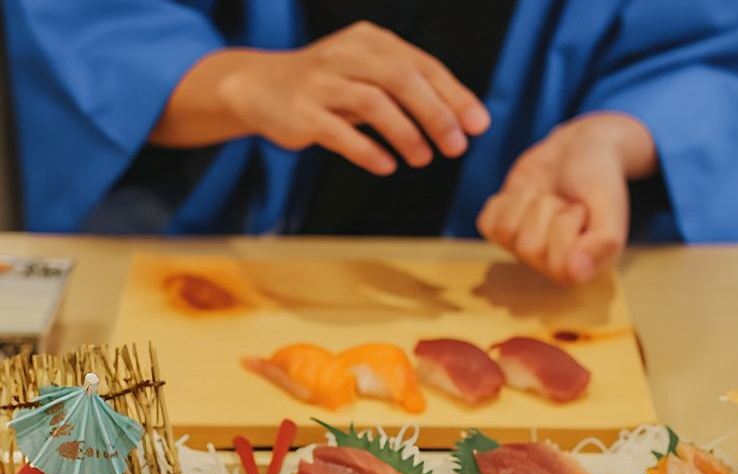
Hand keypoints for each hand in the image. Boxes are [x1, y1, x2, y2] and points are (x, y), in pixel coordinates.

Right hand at [152, 22, 490, 174]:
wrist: (259, 86)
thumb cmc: (328, 86)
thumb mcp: (367, 75)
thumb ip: (406, 89)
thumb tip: (460, 120)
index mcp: (371, 42)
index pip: (423, 65)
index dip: (454, 95)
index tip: (478, 125)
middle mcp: (348, 55)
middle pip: (403, 80)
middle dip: (436, 114)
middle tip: (457, 146)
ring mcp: (323, 83)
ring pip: (375, 103)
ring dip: (406, 134)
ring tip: (423, 158)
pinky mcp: (303, 112)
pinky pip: (340, 132)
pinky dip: (368, 150)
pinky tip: (386, 166)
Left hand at [477, 113, 656, 284]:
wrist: (579, 147)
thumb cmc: (598, 180)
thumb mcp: (611, 208)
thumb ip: (603, 243)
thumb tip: (576, 274)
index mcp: (581, 268)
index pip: (558, 264)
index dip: (568, 225)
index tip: (582, 210)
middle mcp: (549, 266)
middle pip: (529, 247)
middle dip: (548, 209)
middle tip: (565, 200)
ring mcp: (522, 249)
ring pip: (507, 231)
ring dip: (529, 200)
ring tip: (549, 195)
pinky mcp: (499, 230)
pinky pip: (487, 222)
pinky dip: (506, 199)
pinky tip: (527, 195)